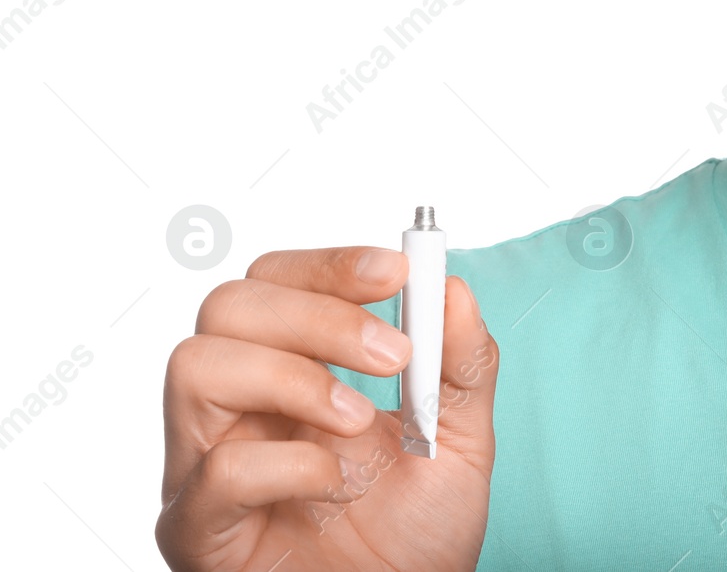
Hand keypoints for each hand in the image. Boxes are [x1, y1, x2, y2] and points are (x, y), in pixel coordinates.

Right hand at [156, 247, 499, 571]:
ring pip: (195, 364)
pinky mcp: (197, 529)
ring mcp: (206, 464)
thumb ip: (462, 365)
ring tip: (357, 422)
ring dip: (293, 377)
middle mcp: (238, 406)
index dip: (329, 264)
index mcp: (292, 369)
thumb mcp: (462, 438)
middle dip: (318, 314)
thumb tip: (454, 288)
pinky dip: (288, 463)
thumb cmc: (417, 533)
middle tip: (393, 355)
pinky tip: (333, 484)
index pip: (276, 282)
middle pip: (229, 305)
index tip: (398, 271)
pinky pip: (214, 469)